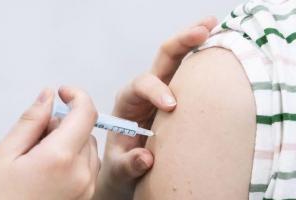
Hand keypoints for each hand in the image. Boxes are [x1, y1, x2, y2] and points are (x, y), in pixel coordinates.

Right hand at [0, 87, 99, 199]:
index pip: (86, 113)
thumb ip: (31, 121)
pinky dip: (75, 159)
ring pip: (89, 147)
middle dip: (66, 124)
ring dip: (71, 142)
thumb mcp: (5, 155)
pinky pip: (89, 166)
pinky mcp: (87, 196)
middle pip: (86, 130)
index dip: (77, 96)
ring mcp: (87, 188)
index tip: (64, 92)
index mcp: (60, 159)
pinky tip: (52, 170)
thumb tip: (47, 96)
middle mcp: (81, 174)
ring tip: (42, 158)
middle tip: (39, 136)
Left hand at [93, 16, 216, 199]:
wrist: (128, 170)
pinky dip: (202, 57)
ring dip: (194, 41)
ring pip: (177, 60)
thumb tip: (145, 158)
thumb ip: (128, 165)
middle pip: (162, 59)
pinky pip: (189, 73)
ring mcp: (163, 91)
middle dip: (181, 42)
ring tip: (213, 25)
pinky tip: (216, 47)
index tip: (172, 106)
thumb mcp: (119, 170)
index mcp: (127, 103)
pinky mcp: (178, 96)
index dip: (156, 90)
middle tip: (204, 29)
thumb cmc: (121, 167)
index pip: (140, 85)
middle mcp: (145, 91)